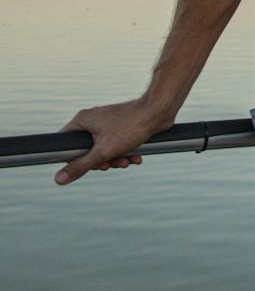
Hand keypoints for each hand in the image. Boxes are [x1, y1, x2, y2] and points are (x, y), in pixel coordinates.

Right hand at [54, 98, 170, 184]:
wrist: (160, 111)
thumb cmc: (131, 127)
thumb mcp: (103, 152)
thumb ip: (81, 166)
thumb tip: (58, 179)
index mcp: (82, 121)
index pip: (64, 143)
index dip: (73, 159)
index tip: (87, 166)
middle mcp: (92, 120)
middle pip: (86, 149)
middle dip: (101, 161)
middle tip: (111, 165)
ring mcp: (108, 122)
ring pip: (104, 148)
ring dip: (115, 159)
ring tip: (127, 162)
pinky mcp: (122, 126)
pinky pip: (117, 143)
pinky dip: (125, 152)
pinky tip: (136, 158)